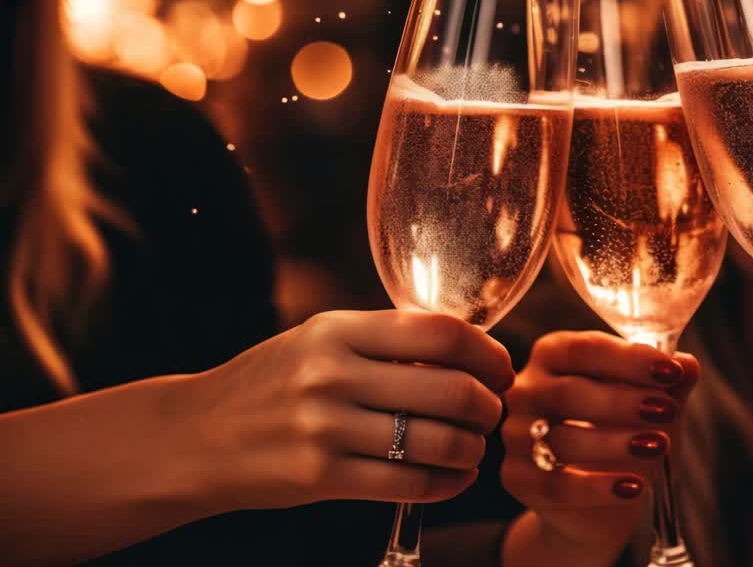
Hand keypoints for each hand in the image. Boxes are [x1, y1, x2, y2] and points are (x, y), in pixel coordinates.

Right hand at [189, 310, 514, 509]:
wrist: (193, 435)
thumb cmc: (274, 382)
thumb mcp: (320, 340)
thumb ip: (386, 341)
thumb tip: (467, 349)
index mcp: (339, 329)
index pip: (441, 332)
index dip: (487, 352)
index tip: (500, 367)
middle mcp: (333, 374)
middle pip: (452, 388)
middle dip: (489, 405)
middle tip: (493, 412)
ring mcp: (325, 428)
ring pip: (438, 440)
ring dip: (472, 447)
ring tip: (472, 447)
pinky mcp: (321, 477)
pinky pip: (409, 483)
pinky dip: (447, 482)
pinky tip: (453, 476)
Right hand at [500, 331, 698, 561]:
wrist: (598, 500)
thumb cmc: (623, 434)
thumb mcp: (652, 405)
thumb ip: (668, 383)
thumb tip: (688, 364)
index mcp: (554, 354)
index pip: (585, 349)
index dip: (630, 360)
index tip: (671, 372)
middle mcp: (526, 389)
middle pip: (568, 392)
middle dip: (623, 402)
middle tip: (668, 411)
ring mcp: (515, 435)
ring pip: (562, 439)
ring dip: (615, 442)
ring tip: (658, 446)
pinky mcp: (517, 479)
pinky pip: (557, 485)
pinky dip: (598, 487)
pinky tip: (634, 487)